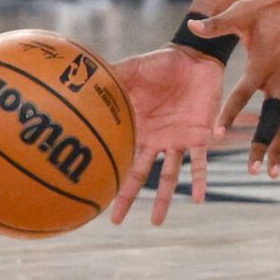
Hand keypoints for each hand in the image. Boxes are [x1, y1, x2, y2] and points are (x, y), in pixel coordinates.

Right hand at [106, 45, 225, 226]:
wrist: (194, 57)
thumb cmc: (160, 64)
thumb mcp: (133, 71)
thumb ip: (112, 78)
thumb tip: (79, 80)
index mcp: (138, 128)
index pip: (120, 155)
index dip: (109, 174)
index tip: (94, 195)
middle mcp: (156, 140)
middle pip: (139, 174)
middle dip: (128, 197)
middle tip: (117, 221)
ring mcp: (177, 140)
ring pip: (169, 175)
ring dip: (164, 198)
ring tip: (157, 222)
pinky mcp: (200, 135)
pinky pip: (200, 162)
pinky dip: (200, 180)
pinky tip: (198, 198)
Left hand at [190, 0, 279, 177]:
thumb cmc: (270, 6)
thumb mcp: (241, 13)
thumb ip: (216, 25)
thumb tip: (191, 26)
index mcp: (262, 64)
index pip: (242, 95)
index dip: (228, 115)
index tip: (218, 135)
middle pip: (269, 119)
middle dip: (261, 145)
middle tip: (253, 169)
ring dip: (277, 147)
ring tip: (271, 173)